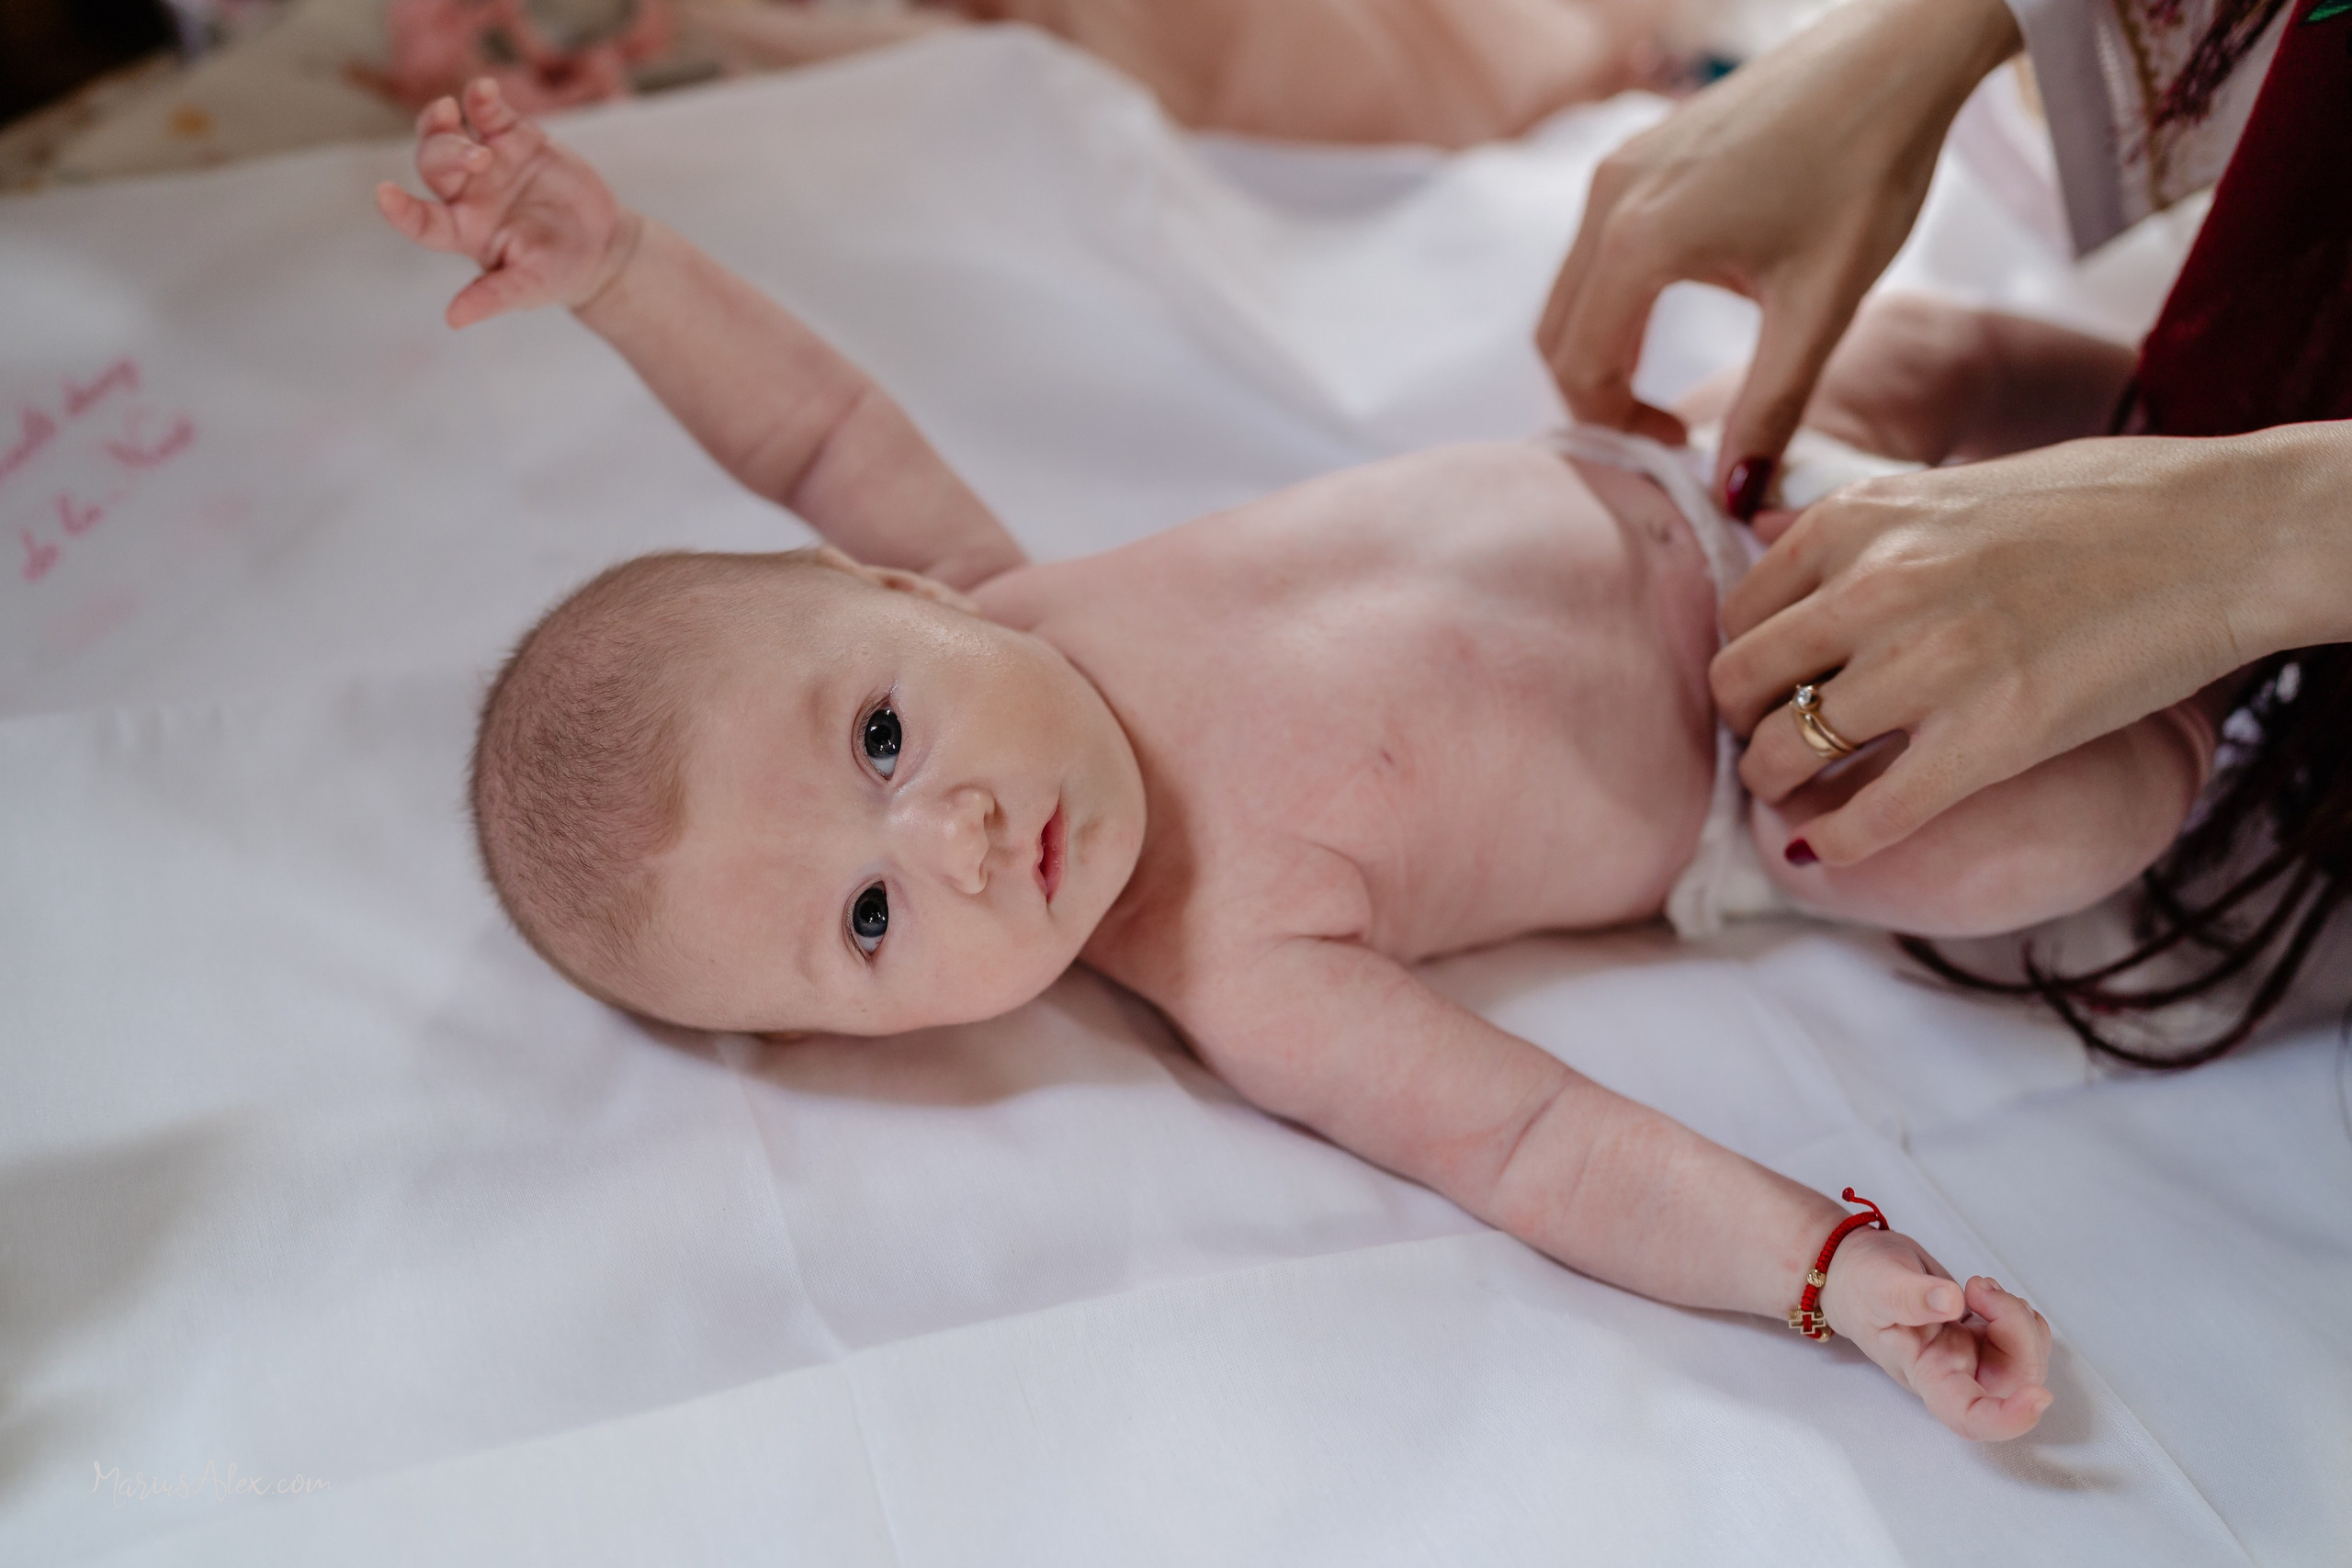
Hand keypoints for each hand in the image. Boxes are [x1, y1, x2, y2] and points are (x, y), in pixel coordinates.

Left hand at [374, 78, 639, 328]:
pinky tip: (485, 91)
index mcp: (464, 231)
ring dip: (444, 121)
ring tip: (460, 112)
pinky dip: (484, 99)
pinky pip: (490, 113)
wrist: (600, 246)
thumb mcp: (529, 288)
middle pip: (433, 165)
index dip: (401, 210)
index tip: (383, 194)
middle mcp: (467, 193)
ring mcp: (489, 161)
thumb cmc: (557, 274)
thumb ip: (493, 297)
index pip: (422, 222)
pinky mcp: (516, 138)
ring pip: (448, 133)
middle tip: (479, 158)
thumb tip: (453, 320)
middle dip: (446, 153)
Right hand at [1536, 0, 2017, 508]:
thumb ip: (1771, 407)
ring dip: (1604, 351)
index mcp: (1640, 241)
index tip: (1678, 452)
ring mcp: (1617, 168)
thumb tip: (1734, 499)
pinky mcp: (1637, 152)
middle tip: (1666, 435)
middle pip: (1557, 334)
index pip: (1580, 369)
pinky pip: (1596, 249)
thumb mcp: (1824, 304)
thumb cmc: (1869, 166)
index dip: (1616, 430)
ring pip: (1571, 293)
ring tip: (1668, 387)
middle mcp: (1609, 199)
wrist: (1897, 49)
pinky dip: (1615, 302)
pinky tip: (1678, 315)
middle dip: (1597, 398)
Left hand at [1708, 430, 2344, 864]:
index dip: (1746, 664)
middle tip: (1773, 748)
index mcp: (1857, 520)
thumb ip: (1857, 524)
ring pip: (1785, 752)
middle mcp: (1873, 586)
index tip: (1769, 692)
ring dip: (1774, 787)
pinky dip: (1836, 842)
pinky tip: (1830, 848)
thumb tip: (1762, 531)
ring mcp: (1929, 663)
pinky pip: (1871, 815)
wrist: (2224, 533)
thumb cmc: (2098, 506)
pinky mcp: (1990, 736)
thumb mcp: (1946, 488)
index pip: (1740, 613)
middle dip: (1743, 726)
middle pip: (1740, 684)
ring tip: (1795, 797)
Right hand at [1823, 1226, 2051, 1440]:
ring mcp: (1973, 1355)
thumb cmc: (1858, 1284)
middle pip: (2013, 1380)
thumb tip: (1952, 1302)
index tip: (2037, 1395)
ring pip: (2027, 1357)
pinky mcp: (1983, 1335)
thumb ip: (1910, 1297)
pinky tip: (1988, 1293)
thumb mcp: (1876, 1285)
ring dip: (2019, 1317)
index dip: (2009, 1418)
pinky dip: (2019, 1312)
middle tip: (1981, 1289)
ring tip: (1979, 1286)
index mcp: (1927, 1374)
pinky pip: (2025, 1337)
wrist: (1855, 1269)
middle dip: (2018, 1332)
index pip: (1970, 1416)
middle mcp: (1956, 1372)